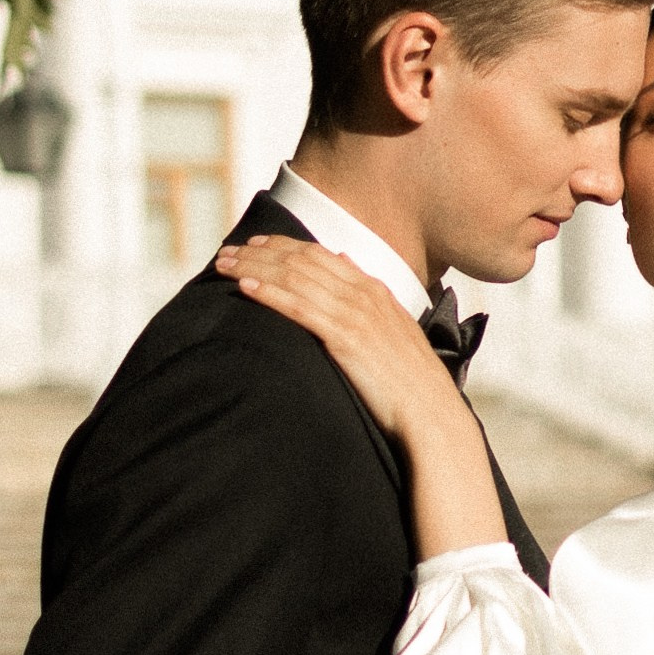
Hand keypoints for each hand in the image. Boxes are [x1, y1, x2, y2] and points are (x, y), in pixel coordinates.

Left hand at [217, 235, 462, 447]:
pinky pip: (299, 308)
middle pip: (301, 261)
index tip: (255, 244)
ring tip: (223, 266)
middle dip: (258, 253)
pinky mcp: (345, 338)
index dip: (283, 245)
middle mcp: (364, 294)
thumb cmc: (410, 381)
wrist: (430, 410)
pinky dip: (270, 293)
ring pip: (294, 278)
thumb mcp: (394, 331)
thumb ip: (369, 301)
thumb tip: (345, 267)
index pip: (320, 255)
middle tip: (225, 251)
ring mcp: (355, 314)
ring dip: (254, 268)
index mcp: (375, 290)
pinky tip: (245, 288)